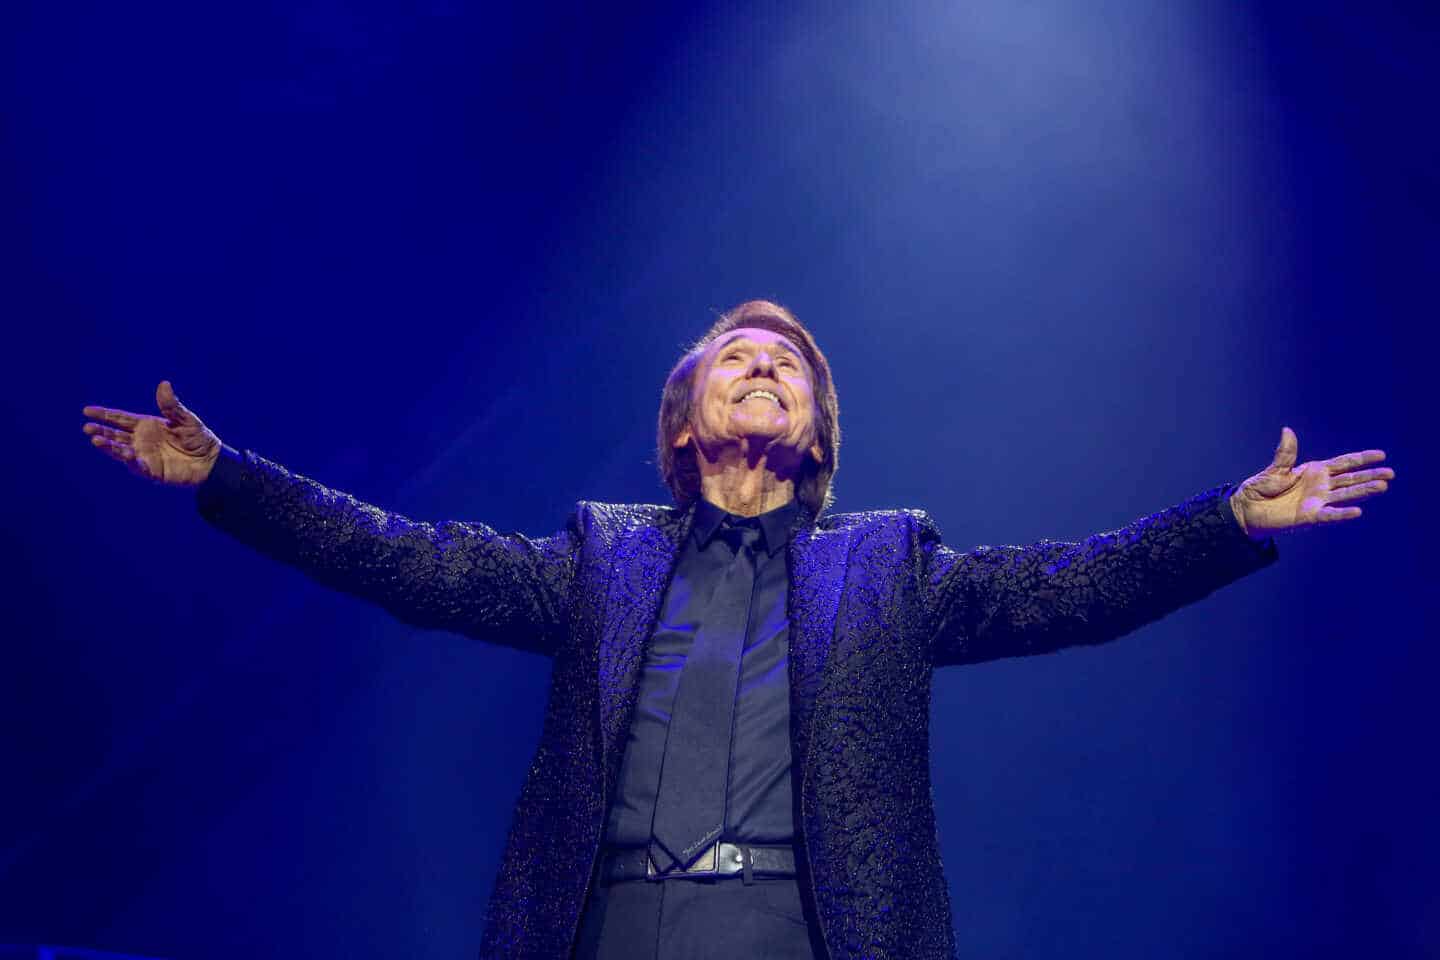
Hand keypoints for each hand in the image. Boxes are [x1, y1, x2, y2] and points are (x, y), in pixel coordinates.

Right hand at [82, 381, 221, 486]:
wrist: (211, 460)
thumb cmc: (198, 437)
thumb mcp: (185, 419)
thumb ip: (172, 406)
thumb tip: (164, 384)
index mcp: (146, 425)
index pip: (120, 419)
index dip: (104, 415)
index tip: (87, 411)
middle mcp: (141, 440)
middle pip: (115, 435)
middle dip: (101, 432)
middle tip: (87, 428)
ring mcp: (144, 456)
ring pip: (121, 451)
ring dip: (109, 446)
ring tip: (96, 441)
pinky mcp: (152, 471)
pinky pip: (138, 466)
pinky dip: (131, 461)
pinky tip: (126, 454)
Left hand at [1229, 427, 1393, 539]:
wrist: (1248, 509)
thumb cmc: (1261, 488)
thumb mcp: (1275, 468)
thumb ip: (1286, 453)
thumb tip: (1287, 430)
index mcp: (1315, 471)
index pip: (1344, 463)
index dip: (1361, 459)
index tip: (1381, 455)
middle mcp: (1321, 486)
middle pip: (1350, 479)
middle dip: (1370, 475)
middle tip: (1390, 473)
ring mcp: (1318, 501)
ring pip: (1345, 495)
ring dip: (1363, 491)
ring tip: (1382, 486)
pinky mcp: (1311, 516)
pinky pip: (1330, 514)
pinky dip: (1342, 513)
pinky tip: (1358, 511)